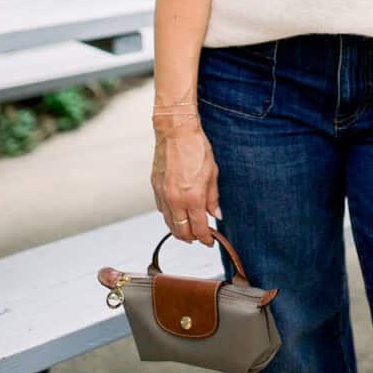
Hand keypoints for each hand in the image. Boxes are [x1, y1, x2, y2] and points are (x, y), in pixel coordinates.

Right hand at [150, 121, 220, 247]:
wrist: (176, 131)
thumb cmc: (196, 148)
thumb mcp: (212, 173)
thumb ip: (213, 197)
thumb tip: (216, 214)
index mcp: (192, 197)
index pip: (199, 228)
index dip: (206, 238)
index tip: (210, 241)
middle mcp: (175, 200)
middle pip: (182, 231)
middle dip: (192, 238)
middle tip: (200, 237)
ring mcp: (163, 194)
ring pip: (170, 223)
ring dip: (180, 230)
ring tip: (189, 230)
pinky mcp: (155, 187)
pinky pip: (162, 210)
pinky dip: (171, 217)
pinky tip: (178, 214)